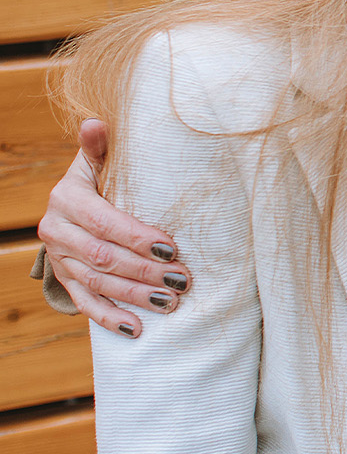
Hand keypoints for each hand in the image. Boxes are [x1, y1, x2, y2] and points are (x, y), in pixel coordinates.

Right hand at [38, 119, 190, 337]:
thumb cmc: (102, 177)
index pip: (105, 223)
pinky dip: (110, 318)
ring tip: (170, 303)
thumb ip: (100, 147)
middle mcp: (56, 230)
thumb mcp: (100, 161)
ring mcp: (59, 259)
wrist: (74, 203)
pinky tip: (137, 330)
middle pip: (103, 257)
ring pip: (97, 283)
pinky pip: (85, 303)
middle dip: (144, 272)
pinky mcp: (64, 280)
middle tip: (183, 281)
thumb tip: (96, 122)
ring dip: (134, 296)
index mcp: (67, 199)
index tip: (172, 250)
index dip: (137, 238)